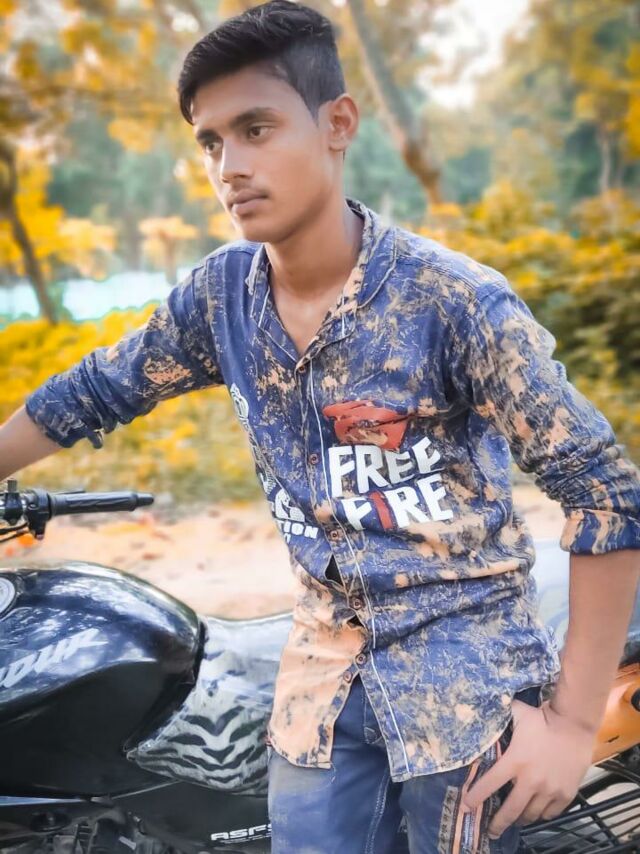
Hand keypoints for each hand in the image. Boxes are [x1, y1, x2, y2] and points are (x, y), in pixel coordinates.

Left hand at [463, 697, 596, 838]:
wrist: (575, 724)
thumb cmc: (543, 718)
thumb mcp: (516, 714)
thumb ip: (499, 717)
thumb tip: (481, 710)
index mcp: (515, 761)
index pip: (489, 784)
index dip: (475, 797)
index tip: (465, 807)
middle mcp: (530, 781)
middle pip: (510, 810)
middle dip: (498, 823)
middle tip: (491, 831)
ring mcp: (550, 790)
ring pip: (530, 814)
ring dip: (520, 819)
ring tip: (514, 820)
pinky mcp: (566, 794)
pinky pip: (550, 813)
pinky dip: (541, 814)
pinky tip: (535, 811)